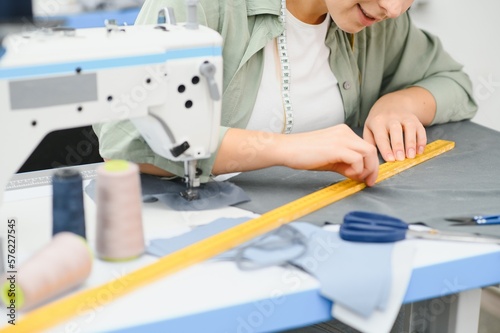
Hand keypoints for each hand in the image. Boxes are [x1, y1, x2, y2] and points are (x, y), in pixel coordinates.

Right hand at [214, 124, 378, 185]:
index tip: (367, 178)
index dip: (370, 164)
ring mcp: (342, 139)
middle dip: (373, 168)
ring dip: (366, 169)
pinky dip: (356, 170)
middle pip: (370, 149)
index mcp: (343, 132)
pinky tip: (346, 175)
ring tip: (356, 179)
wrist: (287, 149)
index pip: (365, 147)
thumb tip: (358, 174)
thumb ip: (344, 164)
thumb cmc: (303, 154)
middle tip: (368, 182)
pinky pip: (357, 159)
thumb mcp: (328, 158)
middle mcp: (345, 132)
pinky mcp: (337, 148)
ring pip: (368, 153)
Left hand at [363, 87, 435, 161]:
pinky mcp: (415, 119)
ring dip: (411, 143)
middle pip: (396, 130)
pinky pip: (420, 129)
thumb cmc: (378, 122)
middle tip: (400, 158)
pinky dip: (421, 140)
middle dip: (398, 145)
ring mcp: (405, 117)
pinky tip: (420, 151)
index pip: (381, 136)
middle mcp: (391, 118)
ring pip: (410, 128)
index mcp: (378, 121)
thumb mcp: (369, 128)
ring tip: (411, 156)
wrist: (391, 104)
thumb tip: (373, 155)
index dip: (386, 148)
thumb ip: (369, 141)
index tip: (390, 159)